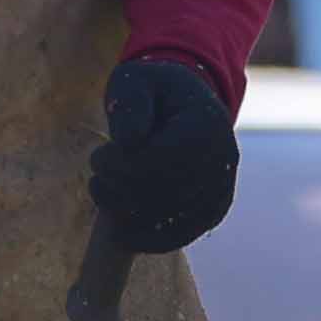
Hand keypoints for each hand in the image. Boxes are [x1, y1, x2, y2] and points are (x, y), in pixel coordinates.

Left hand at [86, 50, 239, 264]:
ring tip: (106, 192)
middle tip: (98, 175)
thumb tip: (130, 142)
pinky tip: (119, 223)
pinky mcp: (211, 214)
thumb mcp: (136, 81)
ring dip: (123, 214)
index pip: (156, 162)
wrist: (187, 107)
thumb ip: (130, 103)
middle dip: (115, 190)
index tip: (99, 155)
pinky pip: (174, 239)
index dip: (117, 166)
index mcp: (206, 126)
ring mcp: (220, 191)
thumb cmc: (154, 92)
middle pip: (159, 195)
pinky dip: (140, 238)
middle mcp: (223, 162)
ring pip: (164, 223)